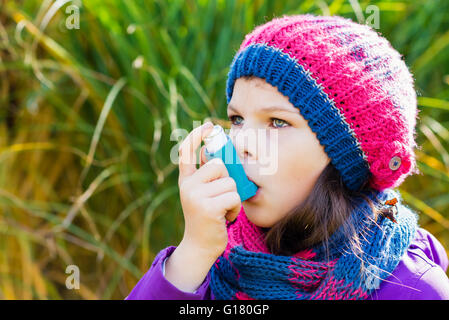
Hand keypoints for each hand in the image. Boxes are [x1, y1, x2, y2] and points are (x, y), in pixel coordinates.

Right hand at [177, 122, 241, 257]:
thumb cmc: (208, 218)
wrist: (200, 247)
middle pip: (219, 165)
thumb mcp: (203, 195)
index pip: (187, 151)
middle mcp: (187, 185)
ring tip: (223, 210)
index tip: (209, 125)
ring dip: (233, 197)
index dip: (197, 135)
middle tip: (222, 198)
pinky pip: (233, 196)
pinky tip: (225, 217)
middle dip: (227, 180)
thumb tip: (223, 156)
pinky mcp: (207, 207)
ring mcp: (195, 196)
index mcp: (186, 180)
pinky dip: (235, 208)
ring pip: (229, 182)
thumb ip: (209, 177)